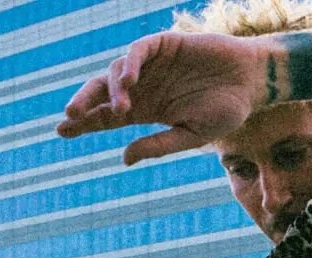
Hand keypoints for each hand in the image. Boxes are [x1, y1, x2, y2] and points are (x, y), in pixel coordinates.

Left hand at [56, 32, 265, 164]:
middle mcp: (143, 87)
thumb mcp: (192, 136)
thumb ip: (159, 145)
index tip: (62, 132)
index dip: (85, 122)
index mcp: (147, 111)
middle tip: (70, 117)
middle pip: (102, 93)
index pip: (107, 117)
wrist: (250, 82)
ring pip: (117, 72)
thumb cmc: (226, 112)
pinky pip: (138, 52)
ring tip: (119, 109)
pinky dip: (130, 64)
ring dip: (113, 91)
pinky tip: (130, 82)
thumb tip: (124, 158)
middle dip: (84, 103)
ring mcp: (151, 65)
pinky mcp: (162, 45)